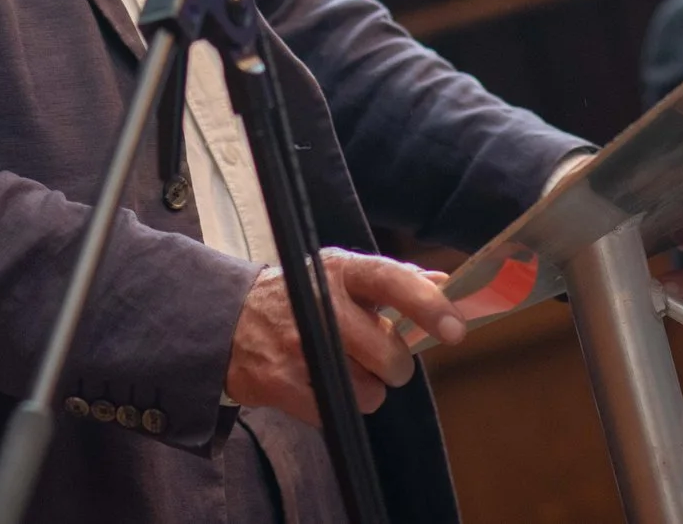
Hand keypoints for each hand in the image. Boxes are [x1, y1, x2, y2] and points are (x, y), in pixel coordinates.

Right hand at [224, 248, 467, 426]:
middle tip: (375, 356)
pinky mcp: (281, 383)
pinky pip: (337, 412)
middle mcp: (320, 303)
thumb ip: (393, 278)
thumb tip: (444, 278)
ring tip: (339, 369)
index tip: (455, 329)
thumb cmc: (298, 295)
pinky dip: (335, 406)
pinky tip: (316, 384)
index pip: (391, 280)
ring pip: (370, 391)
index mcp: (339, 270)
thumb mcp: (339, 273)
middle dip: (393, 364)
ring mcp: (299, 345)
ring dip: (365, 388)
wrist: (226, 321)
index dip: (428, 304)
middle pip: (389, 354)